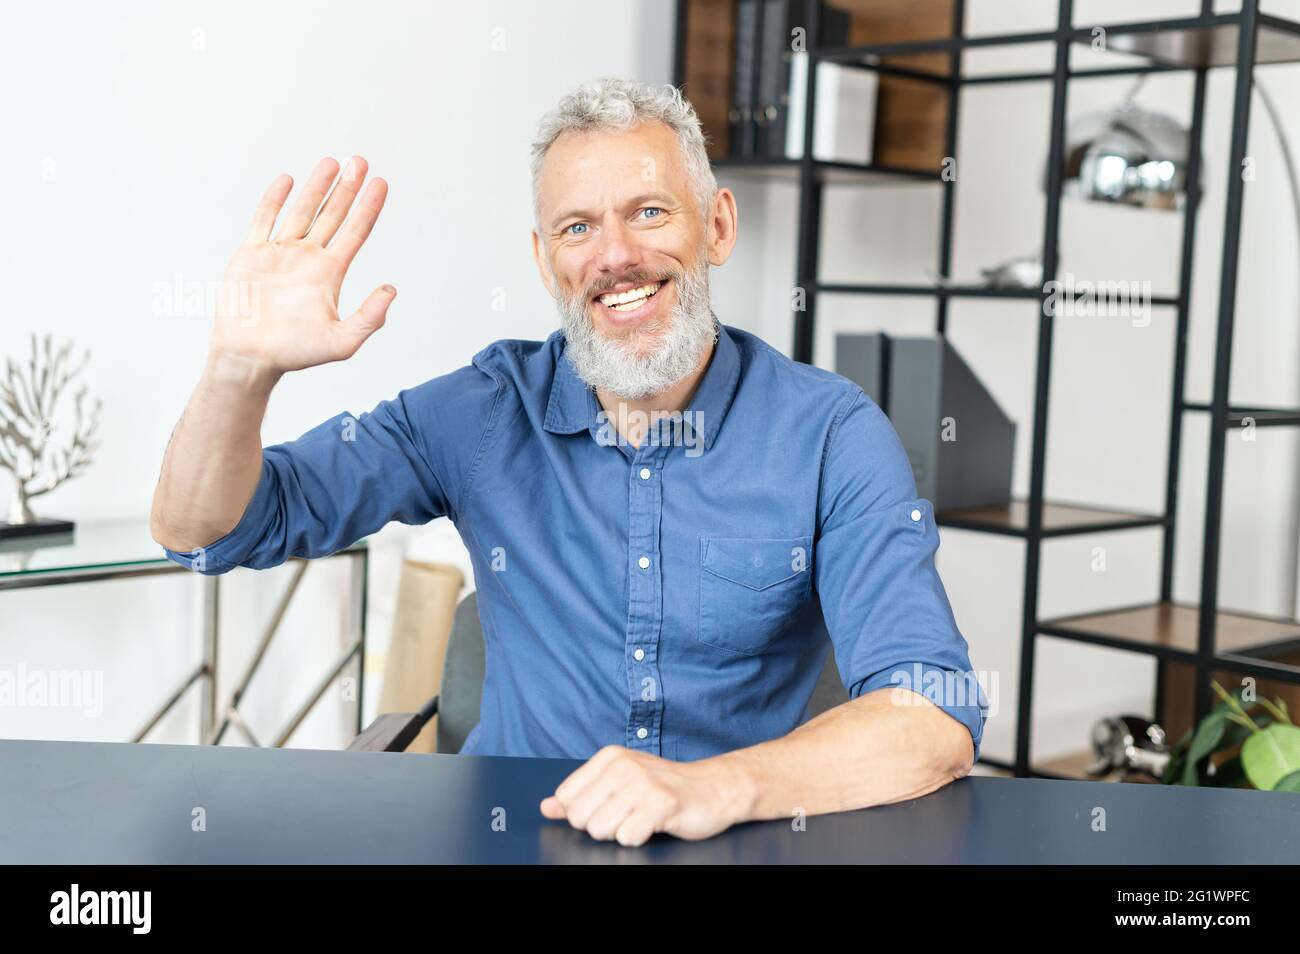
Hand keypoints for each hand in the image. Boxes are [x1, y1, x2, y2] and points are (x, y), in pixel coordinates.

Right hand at [209, 156, 394, 374]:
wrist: (250, 357)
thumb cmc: (295, 354)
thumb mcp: (342, 342)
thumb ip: (369, 318)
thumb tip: (391, 290)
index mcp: (330, 274)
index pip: (356, 232)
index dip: (369, 208)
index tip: (382, 183)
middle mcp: (308, 259)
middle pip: (333, 215)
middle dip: (347, 188)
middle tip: (361, 161)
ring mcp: (280, 254)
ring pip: (302, 211)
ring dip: (317, 187)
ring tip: (332, 161)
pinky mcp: (252, 254)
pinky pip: (264, 220)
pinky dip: (275, 200)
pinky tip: (288, 180)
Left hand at [540, 745, 755, 845]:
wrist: (715, 787)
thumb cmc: (665, 786)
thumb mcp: (619, 782)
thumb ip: (580, 795)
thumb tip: (546, 807)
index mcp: (609, 757)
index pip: (567, 797)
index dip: (585, 812)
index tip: (611, 805)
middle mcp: (623, 766)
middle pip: (580, 817)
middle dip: (602, 825)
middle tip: (630, 814)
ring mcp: (642, 784)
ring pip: (600, 830)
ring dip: (620, 832)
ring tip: (641, 818)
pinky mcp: (660, 804)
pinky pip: (627, 837)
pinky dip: (639, 838)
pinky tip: (654, 824)